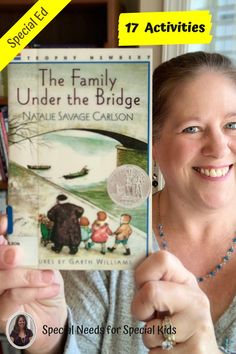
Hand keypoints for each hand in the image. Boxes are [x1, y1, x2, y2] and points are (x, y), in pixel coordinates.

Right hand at [0, 214, 66, 353]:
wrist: (53, 314)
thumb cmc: (47, 284)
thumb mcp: (47, 264)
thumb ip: (40, 253)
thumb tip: (43, 238)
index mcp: (8, 255)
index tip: (6, 222)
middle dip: (2, 254)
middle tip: (17, 254)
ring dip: (25, 276)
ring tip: (47, 277)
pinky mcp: (1, 312)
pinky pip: (12, 297)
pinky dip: (33, 291)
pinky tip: (49, 288)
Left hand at [132, 251, 220, 353]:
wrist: (200, 353)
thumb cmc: (175, 321)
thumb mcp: (167, 296)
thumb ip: (153, 280)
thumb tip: (126, 260)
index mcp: (186, 280)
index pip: (161, 258)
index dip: (142, 273)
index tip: (143, 289)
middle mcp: (196, 298)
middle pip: (150, 291)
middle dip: (140, 309)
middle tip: (150, 317)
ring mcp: (199, 324)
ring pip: (150, 331)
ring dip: (150, 338)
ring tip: (165, 337)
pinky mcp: (197, 351)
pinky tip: (171, 351)